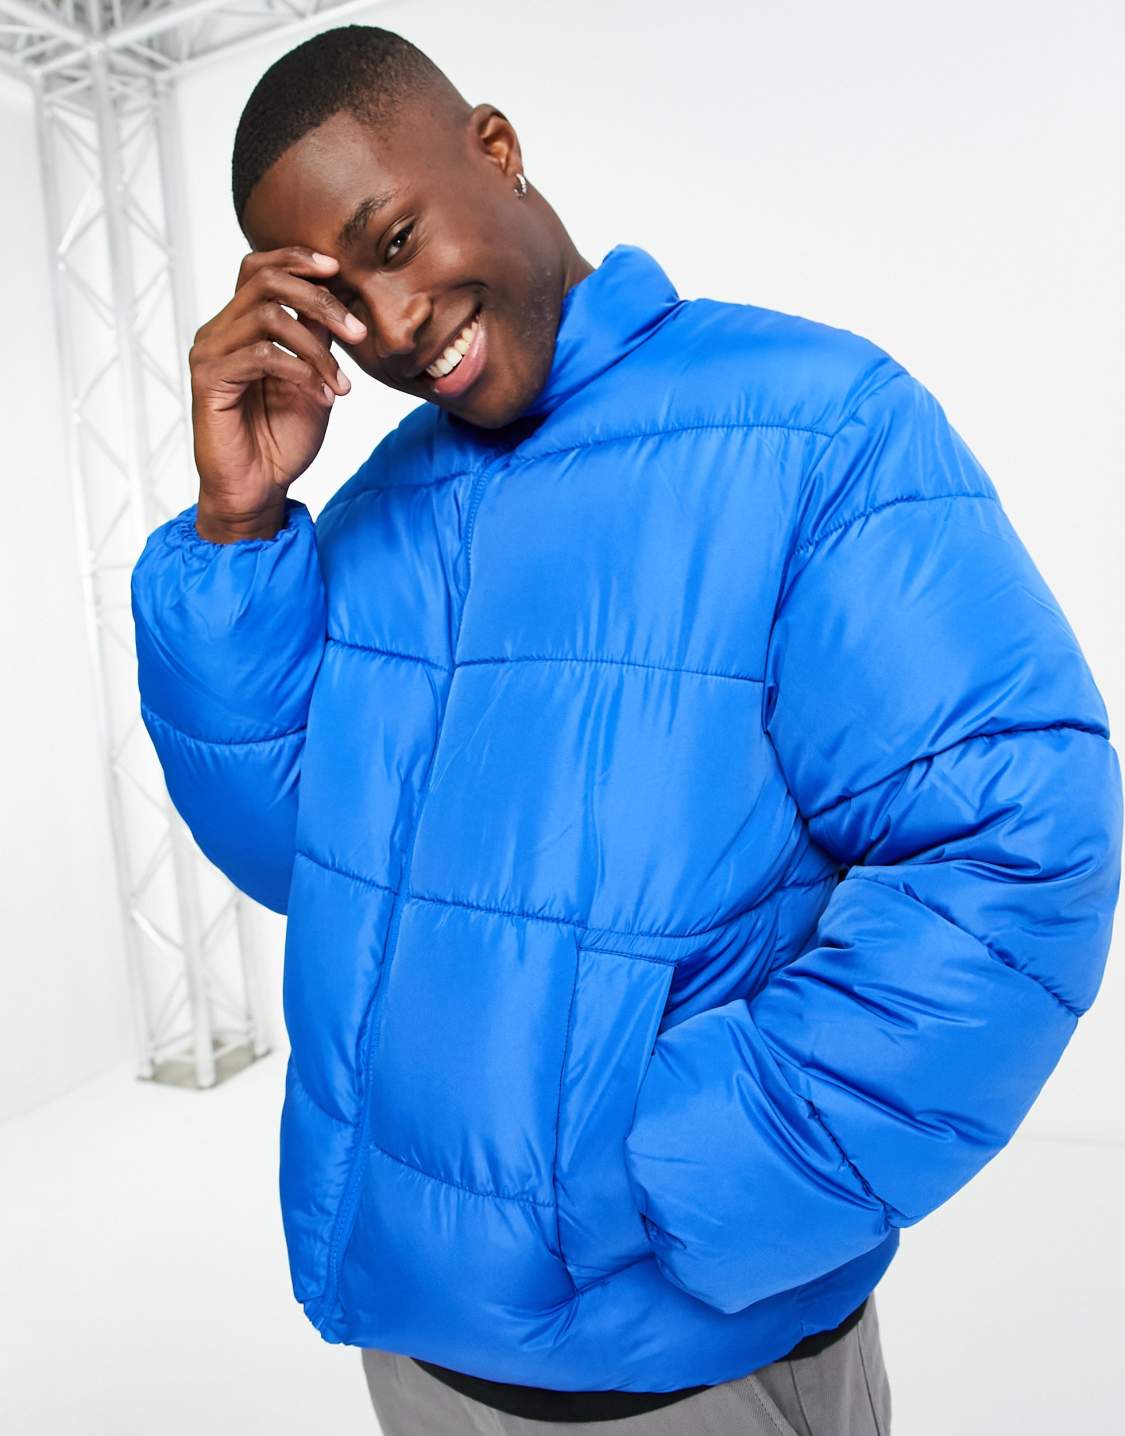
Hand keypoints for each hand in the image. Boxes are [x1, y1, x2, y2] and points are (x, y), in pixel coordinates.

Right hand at [188, 246, 366, 540]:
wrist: (259, 488)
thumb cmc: (282, 438)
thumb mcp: (313, 378)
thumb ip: (318, 338)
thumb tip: (339, 297)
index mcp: (240, 325)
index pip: (259, 267)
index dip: (297, 259)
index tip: (338, 270)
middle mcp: (220, 332)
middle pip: (265, 279)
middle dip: (320, 299)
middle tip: (357, 332)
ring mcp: (210, 353)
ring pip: (268, 316)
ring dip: (317, 346)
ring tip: (341, 382)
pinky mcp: (209, 380)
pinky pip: (261, 354)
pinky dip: (301, 371)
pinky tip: (322, 395)